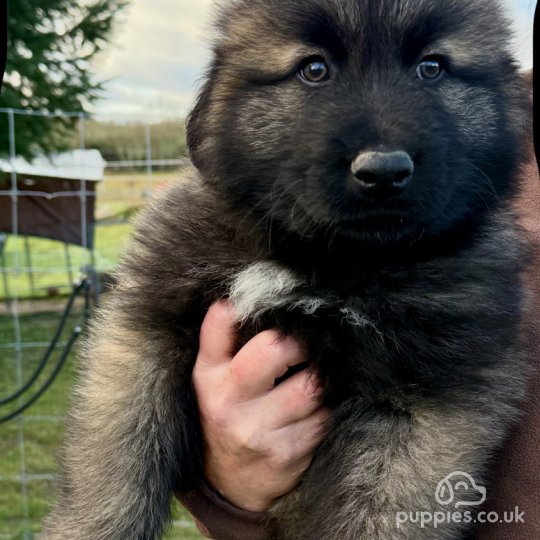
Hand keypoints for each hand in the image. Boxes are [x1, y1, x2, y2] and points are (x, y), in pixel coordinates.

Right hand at [193, 301, 329, 511]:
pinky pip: (323, 418)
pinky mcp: (288, 453)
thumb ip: (221, 336)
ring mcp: (259, 431)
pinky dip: (327, 406)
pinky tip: (318, 404)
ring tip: (315, 373)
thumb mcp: (210, 376)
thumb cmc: (224, 412)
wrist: (227, 482)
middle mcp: (229, 402)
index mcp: (209, 376)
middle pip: (276, 350)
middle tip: (308, 341)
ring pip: (311, 386)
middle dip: (300, 341)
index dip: (248, 307)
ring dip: (320, 377)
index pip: (221, 326)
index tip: (276, 302)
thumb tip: (240, 297)